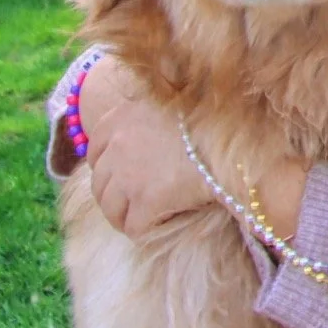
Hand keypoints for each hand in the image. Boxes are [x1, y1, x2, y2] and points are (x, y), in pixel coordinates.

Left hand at [80, 55, 216, 238]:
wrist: (231, 134)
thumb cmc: (208, 112)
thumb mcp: (167, 97)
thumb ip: (144, 109)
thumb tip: (142, 114)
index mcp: (116, 119)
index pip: (95, 151)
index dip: (109, 167)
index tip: (123, 175)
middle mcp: (115, 147)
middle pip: (99, 184)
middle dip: (113, 196)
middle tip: (132, 203)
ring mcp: (128, 176)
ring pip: (111, 209)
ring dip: (124, 216)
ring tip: (142, 218)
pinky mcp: (145, 202)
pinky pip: (133, 226)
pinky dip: (142, 230)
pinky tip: (158, 224)